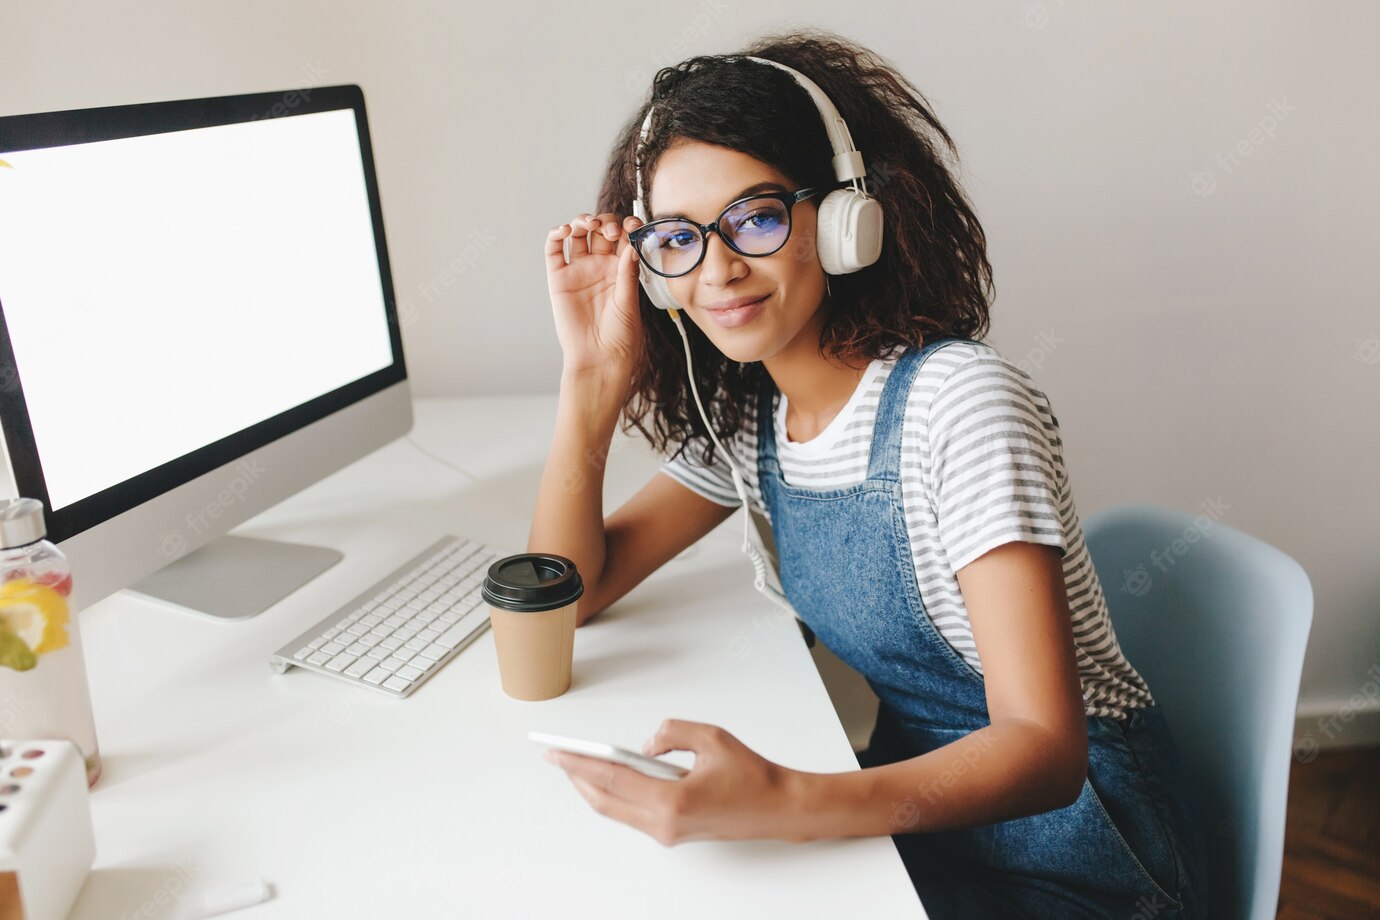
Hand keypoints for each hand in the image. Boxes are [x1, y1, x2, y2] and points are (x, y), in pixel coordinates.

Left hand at [543, 719, 808, 845]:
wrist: (776, 809)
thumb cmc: (751, 775)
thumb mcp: (711, 737)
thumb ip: (671, 733)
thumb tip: (646, 746)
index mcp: (671, 800)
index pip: (612, 778)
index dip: (579, 763)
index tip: (557, 751)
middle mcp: (664, 824)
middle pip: (605, 800)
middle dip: (577, 777)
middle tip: (558, 756)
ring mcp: (666, 833)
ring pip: (615, 810)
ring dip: (593, 787)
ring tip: (576, 764)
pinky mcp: (671, 834)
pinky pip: (631, 813)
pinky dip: (614, 795)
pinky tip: (607, 777)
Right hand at [544, 212, 645, 375]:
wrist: (599, 358)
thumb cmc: (620, 336)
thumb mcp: (629, 302)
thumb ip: (628, 273)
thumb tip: (633, 245)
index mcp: (621, 269)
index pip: (624, 237)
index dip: (628, 226)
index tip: (633, 225)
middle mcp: (600, 266)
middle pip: (600, 230)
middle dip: (606, 223)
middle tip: (611, 232)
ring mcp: (579, 270)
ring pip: (578, 234)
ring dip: (582, 221)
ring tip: (589, 224)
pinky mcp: (559, 278)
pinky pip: (554, 250)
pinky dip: (556, 235)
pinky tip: (564, 230)